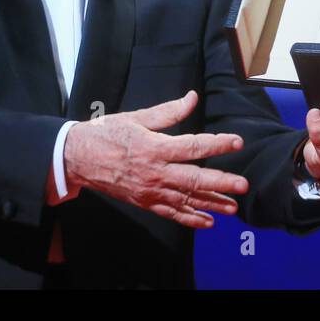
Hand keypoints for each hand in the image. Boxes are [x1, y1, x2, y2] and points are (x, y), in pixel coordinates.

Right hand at [63, 91, 248, 228]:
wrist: (76, 158)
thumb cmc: (106, 134)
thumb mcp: (136, 117)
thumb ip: (168, 111)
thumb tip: (192, 98)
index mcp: (154, 147)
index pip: (193, 146)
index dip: (217, 144)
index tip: (237, 142)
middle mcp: (155, 172)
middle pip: (194, 179)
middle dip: (221, 183)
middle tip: (243, 185)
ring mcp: (149, 191)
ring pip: (186, 200)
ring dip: (211, 204)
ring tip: (233, 208)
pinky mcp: (144, 202)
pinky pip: (170, 213)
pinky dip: (190, 219)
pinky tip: (207, 222)